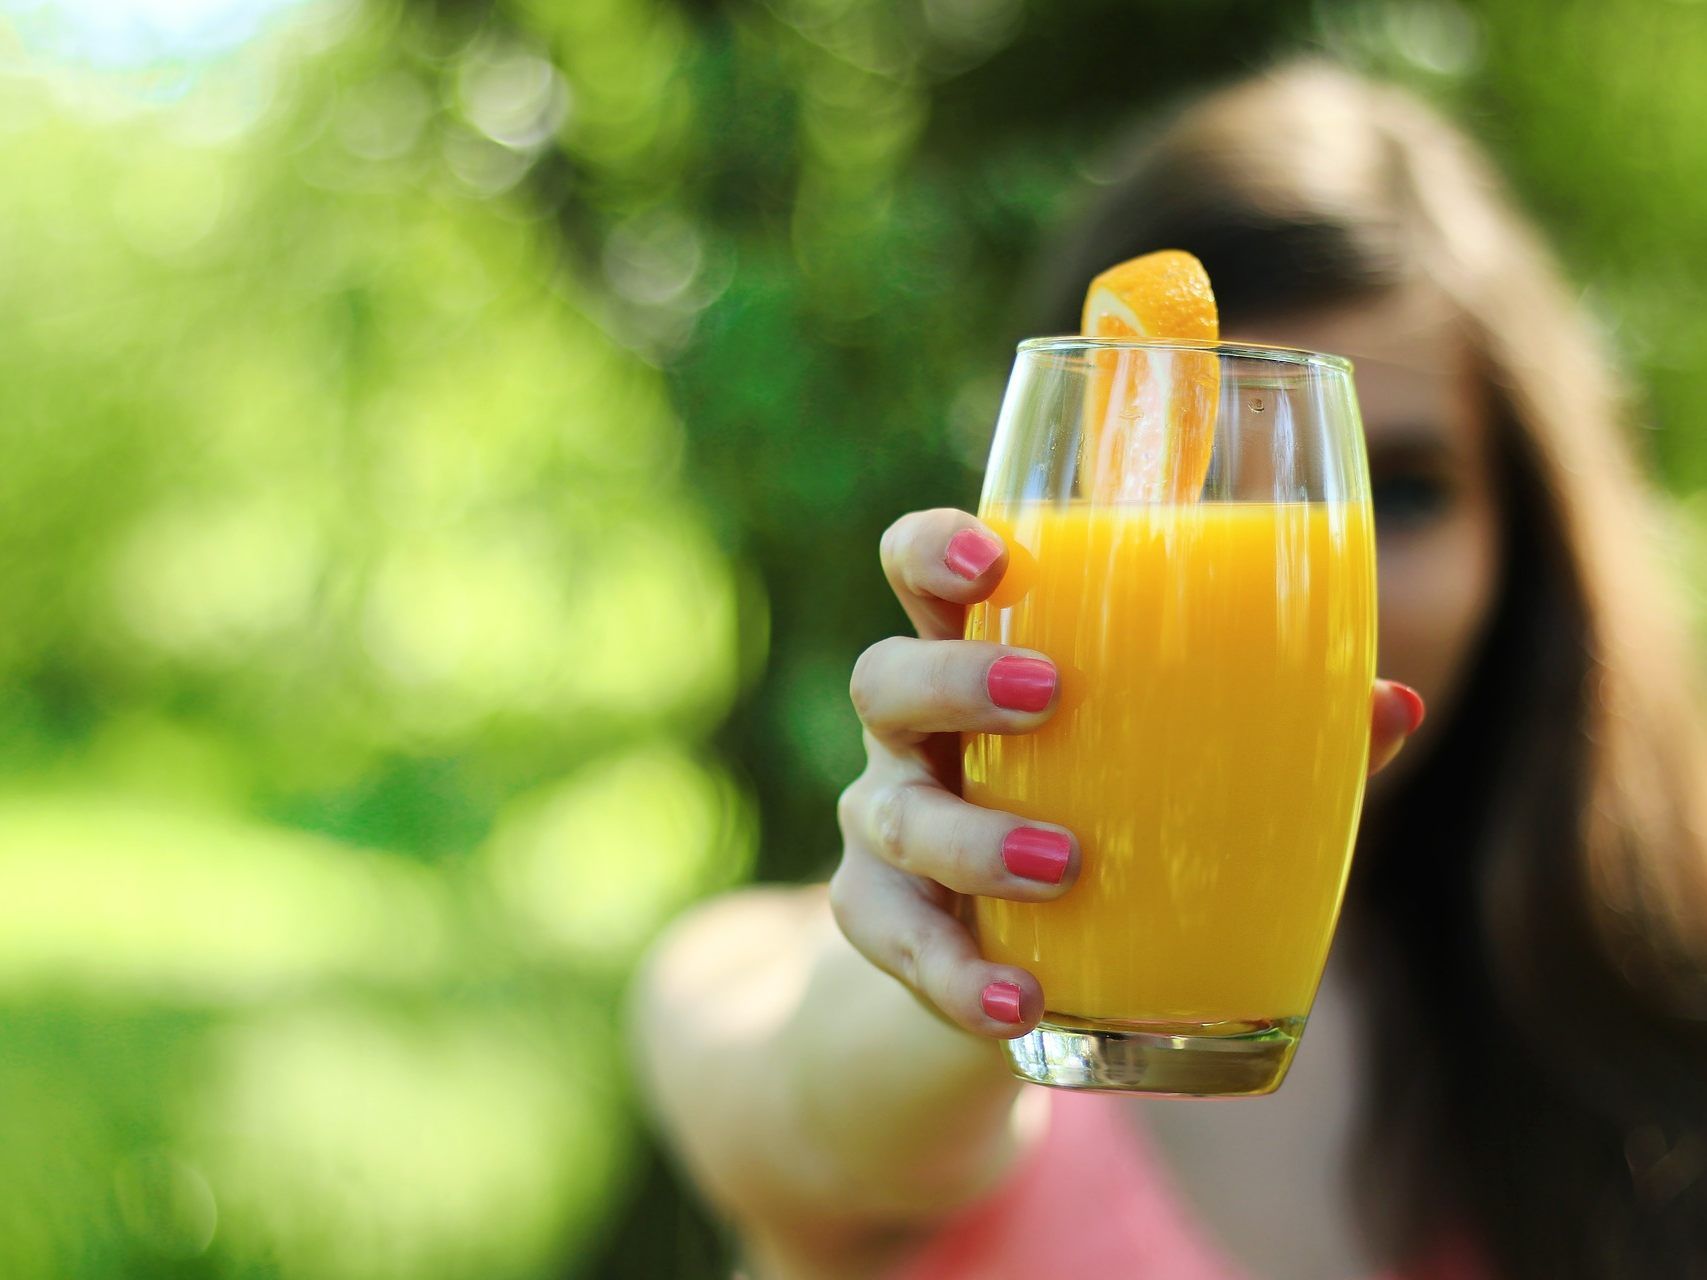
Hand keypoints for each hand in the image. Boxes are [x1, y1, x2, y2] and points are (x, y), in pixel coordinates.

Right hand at [832, 507, 1423, 1039]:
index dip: (936, 550)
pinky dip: (957, 976)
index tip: (996, 557)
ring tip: (1061, 864)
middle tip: (1047, 694)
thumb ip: (1274, 734)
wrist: (1025, 961)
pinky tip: (1020, 999)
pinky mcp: (882, 921)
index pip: (921, 572)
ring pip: (893, 816)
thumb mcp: (1173, 771)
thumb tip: (1395, 705)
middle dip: (953, 677)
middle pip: (886, 677)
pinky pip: (900, 943)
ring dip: (973, 840)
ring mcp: (888, 827)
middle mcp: (917, 735)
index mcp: (981, 662)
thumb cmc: (1108, 821)